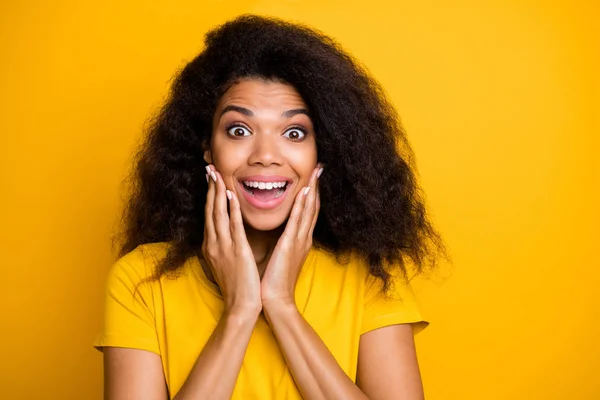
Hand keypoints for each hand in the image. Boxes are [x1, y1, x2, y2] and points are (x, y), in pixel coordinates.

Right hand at [201, 165, 261, 313]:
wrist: (241, 307)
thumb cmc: (236, 287)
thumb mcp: (225, 263)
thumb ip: (224, 247)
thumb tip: (225, 235)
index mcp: (212, 246)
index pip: (209, 215)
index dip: (209, 196)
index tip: (210, 179)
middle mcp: (214, 244)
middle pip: (210, 210)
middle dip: (210, 188)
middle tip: (210, 167)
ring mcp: (224, 247)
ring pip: (218, 214)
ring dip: (218, 192)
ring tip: (217, 173)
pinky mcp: (237, 251)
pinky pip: (233, 226)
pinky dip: (231, 209)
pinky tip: (230, 195)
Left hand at [260, 165, 322, 305]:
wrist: (276, 300)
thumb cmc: (275, 281)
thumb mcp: (282, 256)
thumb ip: (284, 242)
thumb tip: (281, 232)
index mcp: (300, 240)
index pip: (308, 212)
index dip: (312, 193)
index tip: (313, 176)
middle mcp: (303, 238)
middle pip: (313, 206)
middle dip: (316, 186)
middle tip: (319, 166)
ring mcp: (299, 241)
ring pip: (308, 210)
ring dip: (312, 189)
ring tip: (315, 171)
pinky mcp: (290, 245)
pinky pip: (297, 221)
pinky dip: (302, 205)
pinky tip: (304, 191)